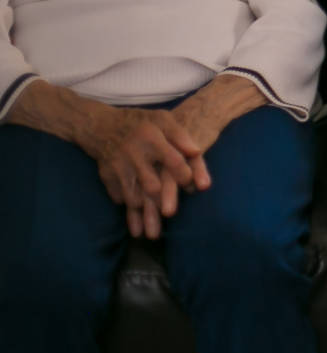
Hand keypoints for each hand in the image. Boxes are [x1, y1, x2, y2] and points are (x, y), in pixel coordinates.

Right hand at [82, 106, 205, 238]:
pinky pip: (119, 197)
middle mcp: (134, 154)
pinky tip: (136, 224)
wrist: (101, 126)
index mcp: (151, 137)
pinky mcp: (107, 177)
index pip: (171, 159)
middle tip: (170, 214)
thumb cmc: (141, 123)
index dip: (183, 173)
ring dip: (142, 215)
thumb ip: (181, 136)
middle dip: (160, 202)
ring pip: (133, 196)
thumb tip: (197, 151)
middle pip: (150, 184)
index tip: (191, 185)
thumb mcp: (163, 119)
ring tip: (152, 233)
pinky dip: (128, 211)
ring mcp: (118, 168)